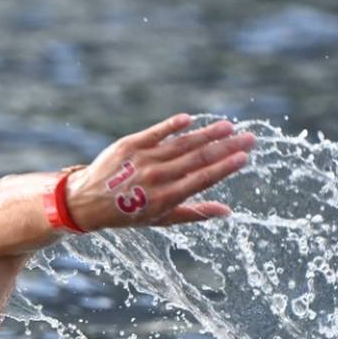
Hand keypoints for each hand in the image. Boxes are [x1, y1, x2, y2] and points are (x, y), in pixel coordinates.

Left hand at [64, 114, 254, 230]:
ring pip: (181, 143)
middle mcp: (156, 178)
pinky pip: (156, 132)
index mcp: (166, 198)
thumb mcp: (161, 219)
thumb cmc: (129, 213)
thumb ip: (194, 213)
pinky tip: (190, 119)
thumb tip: (227, 212)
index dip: (225, 167)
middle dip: (227, 147)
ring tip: (229, 126)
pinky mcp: (129, 144)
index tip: (244, 157)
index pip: (202, 179)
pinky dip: (173, 125)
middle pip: (198, 158)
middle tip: (250, 137)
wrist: (87, 201)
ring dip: (207, 134)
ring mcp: (143, 159)